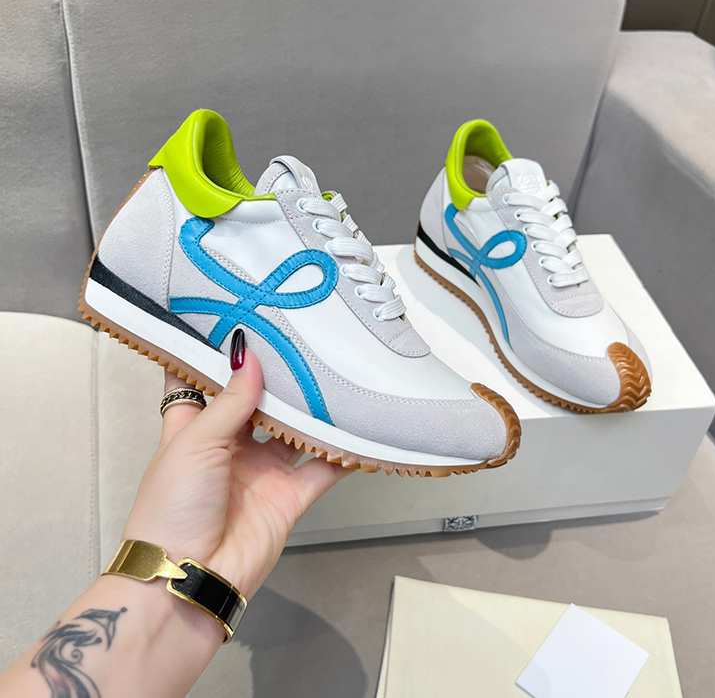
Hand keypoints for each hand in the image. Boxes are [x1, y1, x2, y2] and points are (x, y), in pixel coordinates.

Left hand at [122, 330, 348, 599]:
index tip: (237, 322)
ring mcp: (260, 470)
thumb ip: (229, 400)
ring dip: (311, 409)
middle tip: (299, 341)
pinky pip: (321, 468)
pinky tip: (358, 429)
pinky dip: (341, 452)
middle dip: (276, 376)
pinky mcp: (288, 496)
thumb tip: (249, 356)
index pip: (203, 381)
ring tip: (332, 374)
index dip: (216, 354)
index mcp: (193, 428)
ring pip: (293, 430)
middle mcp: (229, 445)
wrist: (188, 579)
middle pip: (257, 401)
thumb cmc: (169, 510)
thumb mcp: (194, 442)